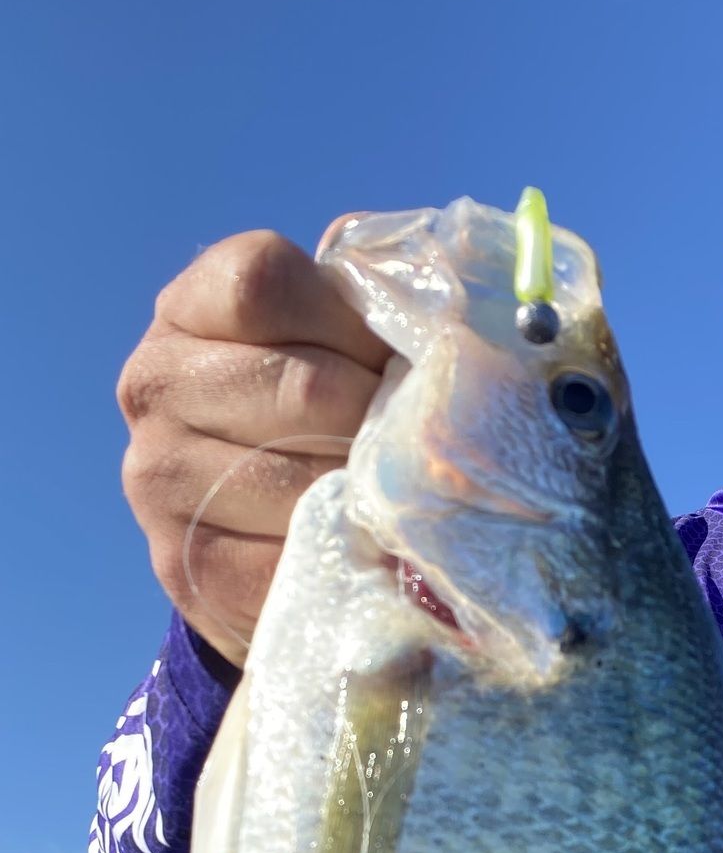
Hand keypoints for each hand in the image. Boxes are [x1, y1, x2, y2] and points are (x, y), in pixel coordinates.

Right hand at [117, 218, 392, 666]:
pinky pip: (299, 558)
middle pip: (305, 388)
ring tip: (406, 498)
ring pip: (307, 482)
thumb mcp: (346, 340)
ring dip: (377, 496)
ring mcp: (162, 478)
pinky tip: (378, 550)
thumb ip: (376, 305)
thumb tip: (435, 300)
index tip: (392, 360)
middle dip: (385, 420)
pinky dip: (356, 558)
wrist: (271, 537)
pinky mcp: (194, 568)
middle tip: (422, 445)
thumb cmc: (332, 413)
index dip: (354, 324)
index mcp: (192, 306)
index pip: (265, 284)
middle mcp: (157, 383)